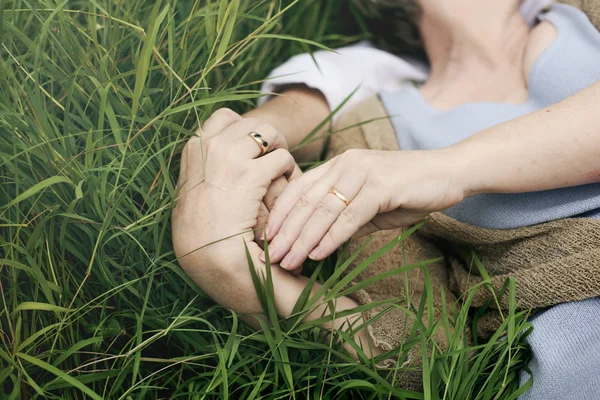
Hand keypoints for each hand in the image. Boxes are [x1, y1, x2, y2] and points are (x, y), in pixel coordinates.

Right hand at [172, 108, 295, 282]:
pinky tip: (287, 183)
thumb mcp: (194, 187)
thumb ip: (206, 165)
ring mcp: (230, 158)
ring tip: (282, 169)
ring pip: (269, 134)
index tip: (254, 147)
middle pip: (252, 123)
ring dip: (280, 148)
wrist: (206, 253)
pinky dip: (289, 168)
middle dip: (267, 137)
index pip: (225, 118)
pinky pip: (282, 158)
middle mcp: (210, 146)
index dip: (245, 129)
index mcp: (193, 148)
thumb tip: (222, 150)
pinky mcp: (251, 175)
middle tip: (274, 158)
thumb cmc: (199, 229)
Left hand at [261, 148, 465, 271]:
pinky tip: (317, 254)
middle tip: (270, 256)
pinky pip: (349, 215)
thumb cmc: (408, 191)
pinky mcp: (382, 185)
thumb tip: (318, 242)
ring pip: (323, 208)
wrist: (449, 173)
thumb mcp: (369, 204)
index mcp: (339, 165)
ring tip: (288, 261)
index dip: (279, 213)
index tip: (265, 238)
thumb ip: (344, 217)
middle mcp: (346, 164)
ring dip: (303, 238)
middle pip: (306, 200)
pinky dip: (331, 236)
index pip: (299, 188)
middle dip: (285, 231)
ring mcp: (363, 172)